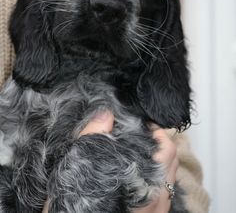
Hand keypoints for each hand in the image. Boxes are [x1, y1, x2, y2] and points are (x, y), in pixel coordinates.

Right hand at [42, 112, 177, 212]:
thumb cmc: (81, 209)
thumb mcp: (83, 170)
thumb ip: (94, 138)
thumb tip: (105, 115)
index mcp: (147, 185)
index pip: (167, 149)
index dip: (157, 131)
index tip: (144, 124)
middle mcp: (157, 199)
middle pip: (172, 161)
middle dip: (159, 143)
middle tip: (141, 135)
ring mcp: (156, 210)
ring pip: (168, 177)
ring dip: (159, 160)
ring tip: (138, 151)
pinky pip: (162, 190)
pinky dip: (155, 176)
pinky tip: (135, 173)